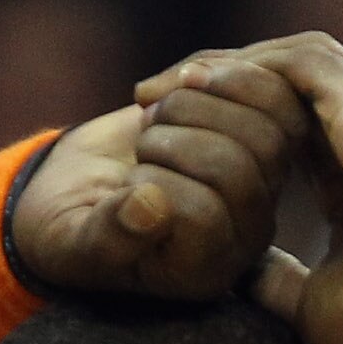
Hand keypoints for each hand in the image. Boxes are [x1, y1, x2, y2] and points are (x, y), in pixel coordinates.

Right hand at [10, 85, 305, 305]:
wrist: (83, 188)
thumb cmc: (75, 229)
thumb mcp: (76, 243)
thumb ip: (110, 235)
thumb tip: (148, 205)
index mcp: (208, 272)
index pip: (206, 213)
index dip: (155, 183)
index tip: (123, 188)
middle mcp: (247, 233)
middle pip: (245, 162)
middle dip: (177, 135)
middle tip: (138, 145)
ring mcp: (261, 181)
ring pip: (267, 121)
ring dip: (196, 100)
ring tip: (153, 118)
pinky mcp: (259, 132)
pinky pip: (267, 86)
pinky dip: (208, 71)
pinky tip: (168, 87)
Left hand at [136, 35, 342, 343]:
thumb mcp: (316, 310)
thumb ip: (279, 286)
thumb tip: (240, 276)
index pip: (283, 140)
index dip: (228, 139)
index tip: (173, 152)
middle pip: (275, 91)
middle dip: (211, 91)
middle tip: (149, 103)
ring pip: (280, 64)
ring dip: (219, 69)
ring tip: (163, 87)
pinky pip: (292, 62)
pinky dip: (244, 65)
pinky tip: (196, 83)